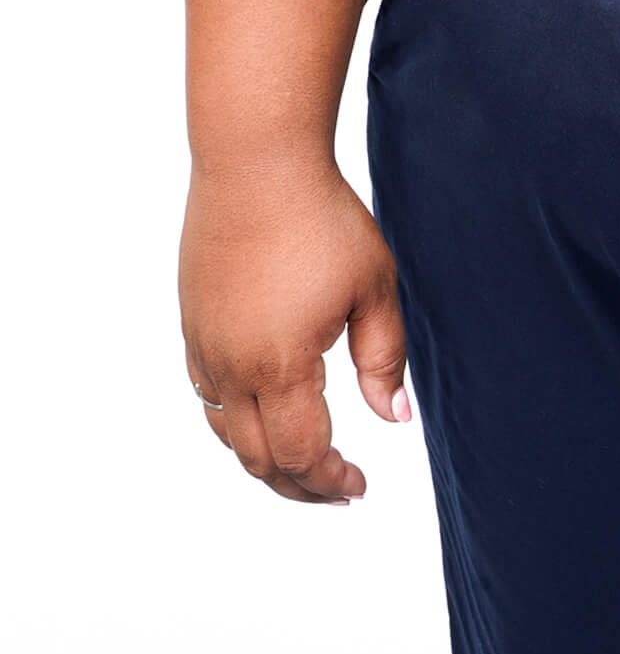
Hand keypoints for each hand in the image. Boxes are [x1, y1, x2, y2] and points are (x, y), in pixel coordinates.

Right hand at [180, 156, 412, 501]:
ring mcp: (204, 348)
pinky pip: (208, 398)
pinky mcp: (192, 325)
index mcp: (280, 367)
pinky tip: (268, 415)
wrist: (256, 163)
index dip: (332, 481)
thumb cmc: (323, 219)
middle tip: (338, 490)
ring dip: (265, 460)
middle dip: (300, 486)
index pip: (303, 454)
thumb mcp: (373, 287)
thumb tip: (394, 419)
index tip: (361, 487)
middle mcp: (232, 368)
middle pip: (259, 460)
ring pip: (227, 435)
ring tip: (305, 465)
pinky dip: (237, 425)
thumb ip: (383, 359)